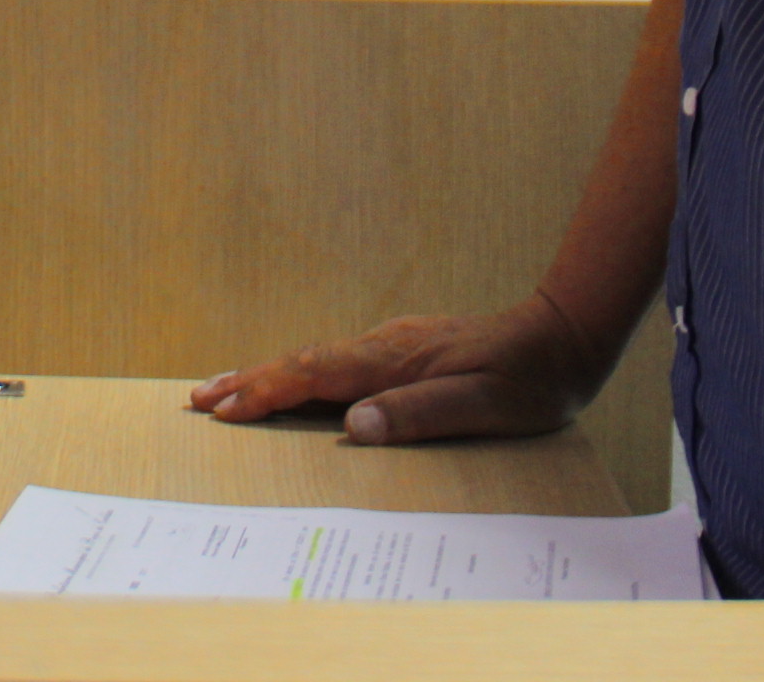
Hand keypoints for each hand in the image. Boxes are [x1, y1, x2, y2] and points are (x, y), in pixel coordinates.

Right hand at [188, 294, 606, 444]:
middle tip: (199, 399)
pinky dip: (302, 373)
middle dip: (249, 380)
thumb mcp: (483, 405)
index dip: (265, 393)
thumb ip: (419, 414)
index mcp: (395, 360)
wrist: (564, 335)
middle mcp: (386, 346)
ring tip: (227, 389)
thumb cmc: (529, 379)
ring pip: (317, 360)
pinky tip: (296, 384)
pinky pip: (337, 362)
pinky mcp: (405, 349)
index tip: (223, 409)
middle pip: (303, 362)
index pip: (314, 376)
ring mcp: (394, 344)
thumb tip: (354, 427)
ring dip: (269, 375)